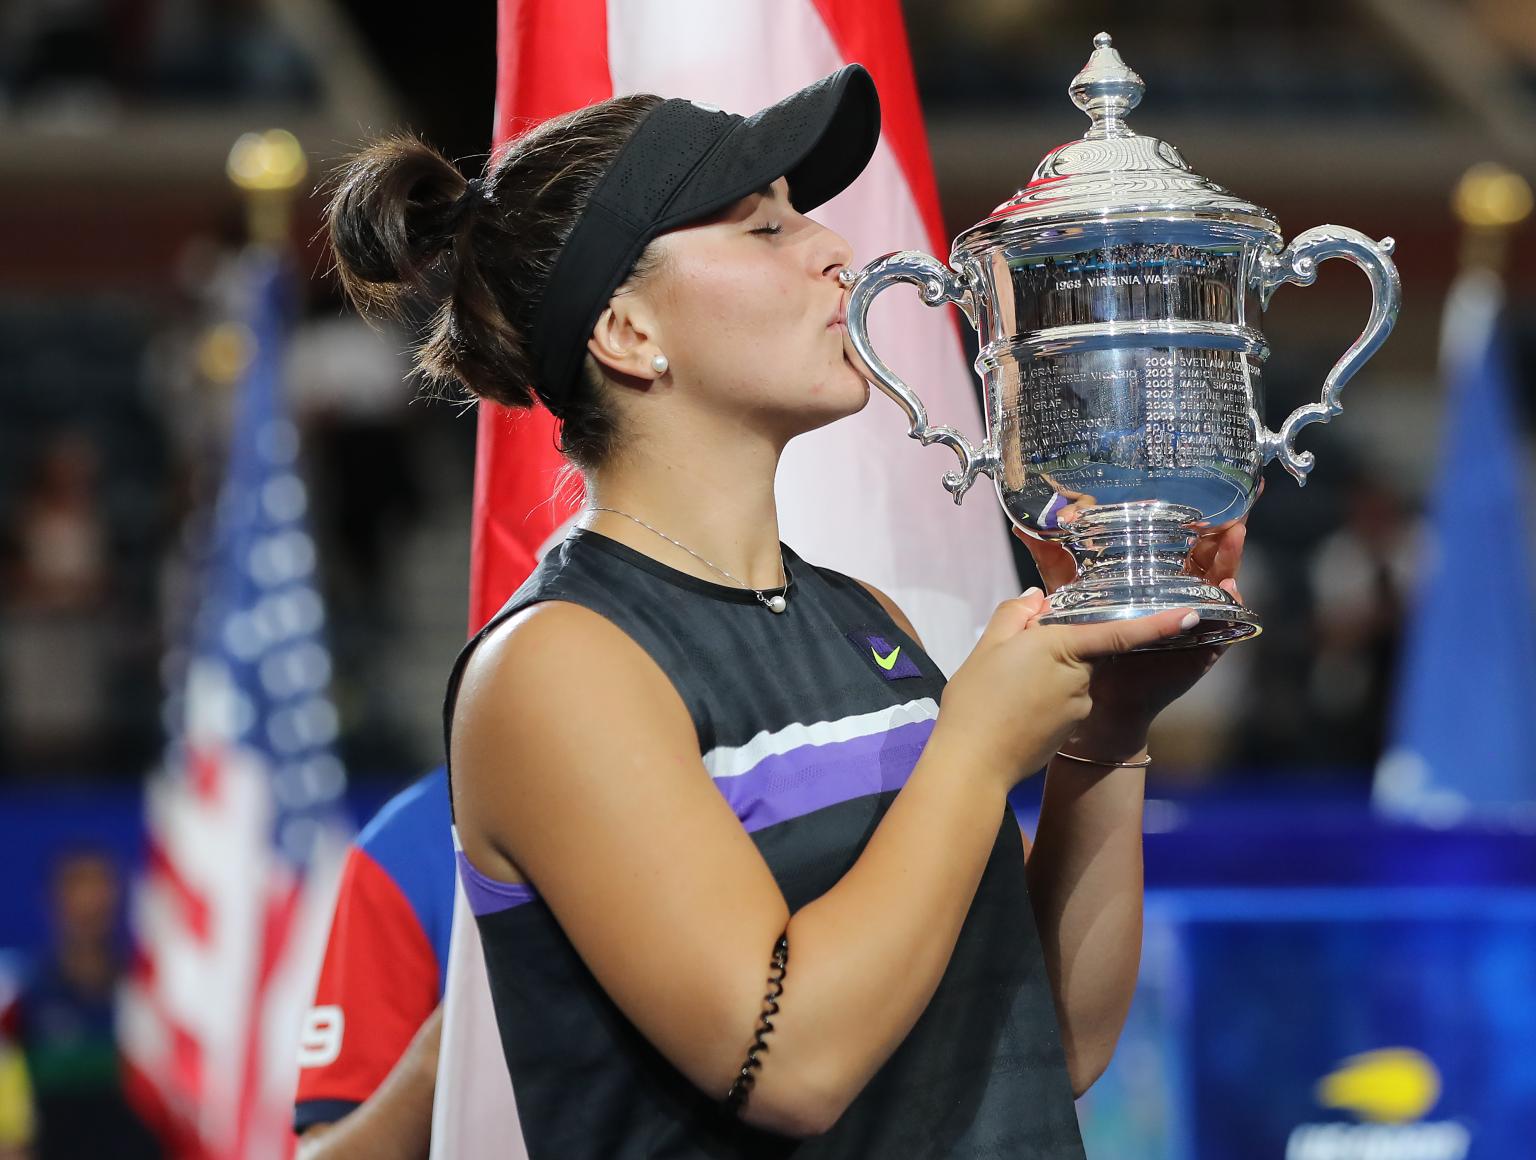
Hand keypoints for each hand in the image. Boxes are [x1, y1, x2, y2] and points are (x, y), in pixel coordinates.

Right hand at [937, 590, 1196, 792]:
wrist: (973, 764)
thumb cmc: (976, 701)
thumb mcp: (987, 646)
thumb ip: (1015, 614)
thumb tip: (1037, 598)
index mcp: (1062, 647)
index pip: (1119, 632)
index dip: (1160, 623)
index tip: (1192, 614)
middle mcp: (1080, 677)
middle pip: (1082, 650)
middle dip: (1058, 647)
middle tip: (1013, 657)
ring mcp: (1078, 706)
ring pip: (1072, 677)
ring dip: (1048, 676)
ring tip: (1005, 689)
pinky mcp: (1071, 729)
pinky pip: (1065, 702)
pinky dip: (1045, 701)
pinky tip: (1014, 710)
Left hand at [1011, 499, 1256, 742]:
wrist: (1085, 696)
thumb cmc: (1078, 644)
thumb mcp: (1067, 594)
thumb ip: (1052, 562)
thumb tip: (1022, 526)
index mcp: (1148, 581)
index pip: (1176, 545)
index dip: (1190, 523)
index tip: (1203, 495)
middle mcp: (1173, 597)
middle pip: (1203, 560)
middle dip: (1220, 535)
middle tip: (1232, 510)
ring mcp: (1190, 622)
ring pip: (1218, 585)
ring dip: (1230, 559)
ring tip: (1236, 534)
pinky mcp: (1198, 649)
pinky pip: (1223, 626)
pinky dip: (1230, 606)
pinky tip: (1230, 586)